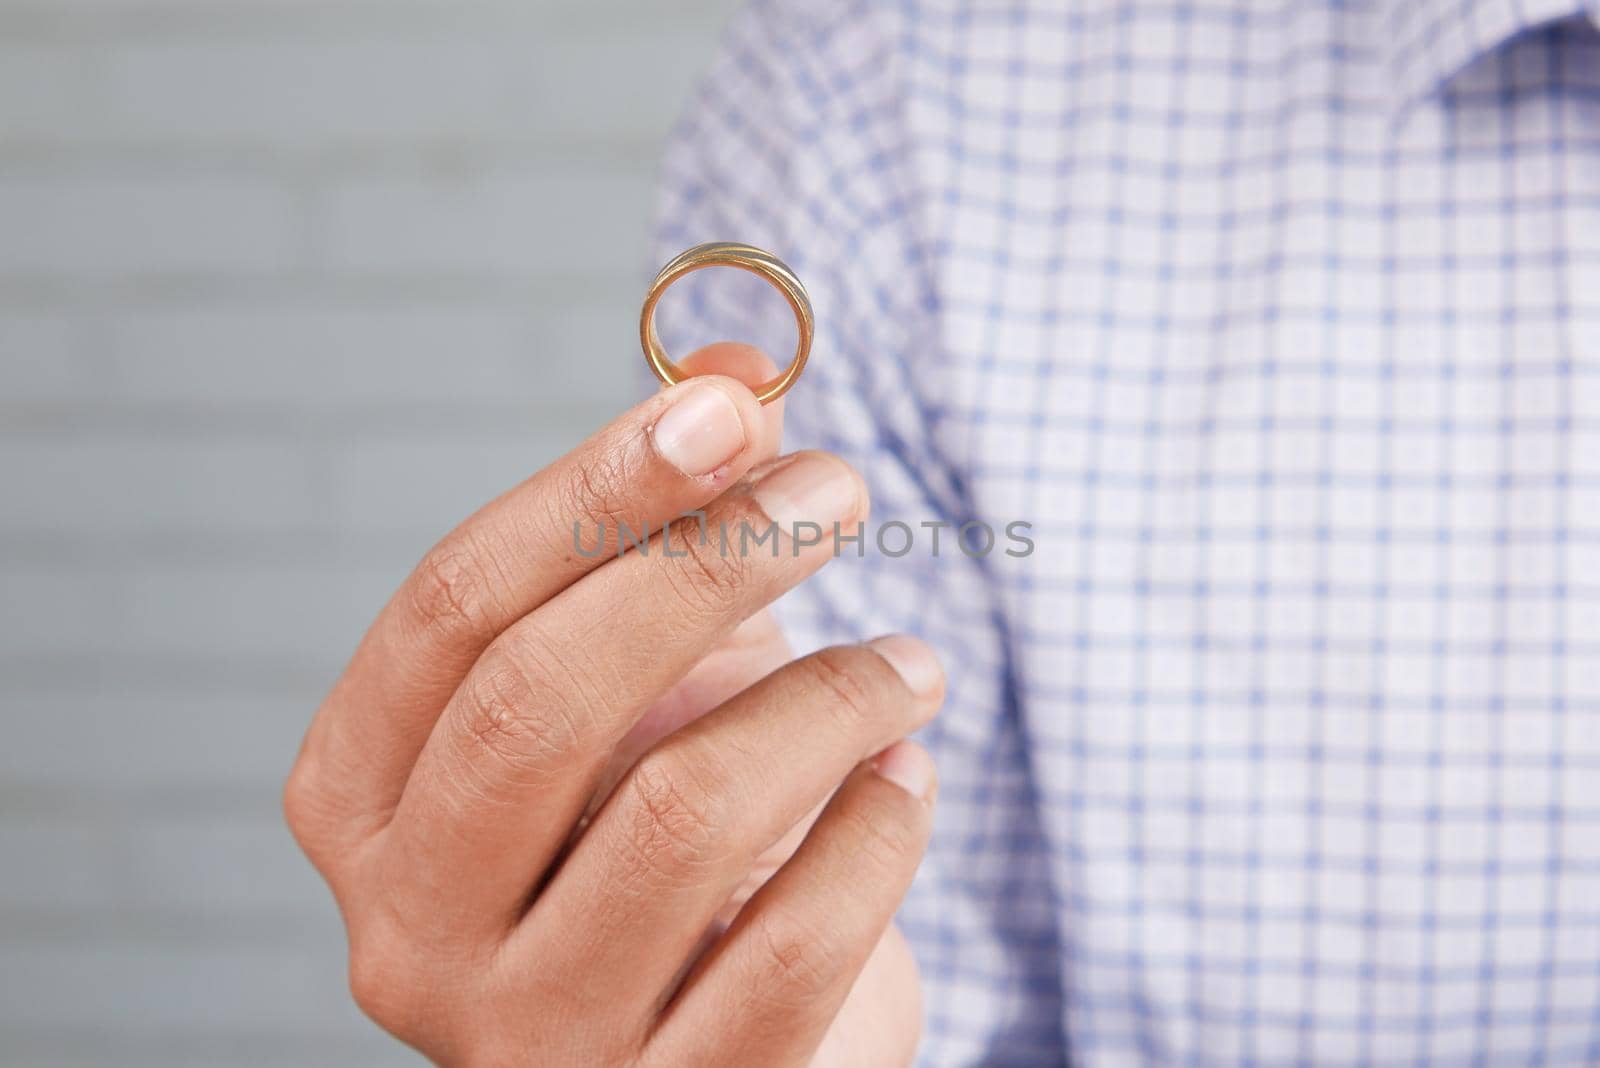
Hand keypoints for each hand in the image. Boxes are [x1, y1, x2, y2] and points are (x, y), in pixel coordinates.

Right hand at [284, 344, 942, 1066]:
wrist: (706, 1049)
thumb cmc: (657, 840)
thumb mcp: (644, 683)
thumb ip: (670, 528)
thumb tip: (744, 367)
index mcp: (363, 799)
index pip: (454, 607)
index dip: (596, 490)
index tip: (734, 406)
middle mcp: (408, 926)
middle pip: (539, 700)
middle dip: (705, 565)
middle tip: (838, 490)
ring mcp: (524, 1038)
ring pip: (681, 816)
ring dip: (828, 698)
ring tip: (912, 663)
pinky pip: (790, 950)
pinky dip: (875, 832)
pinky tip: (909, 773)